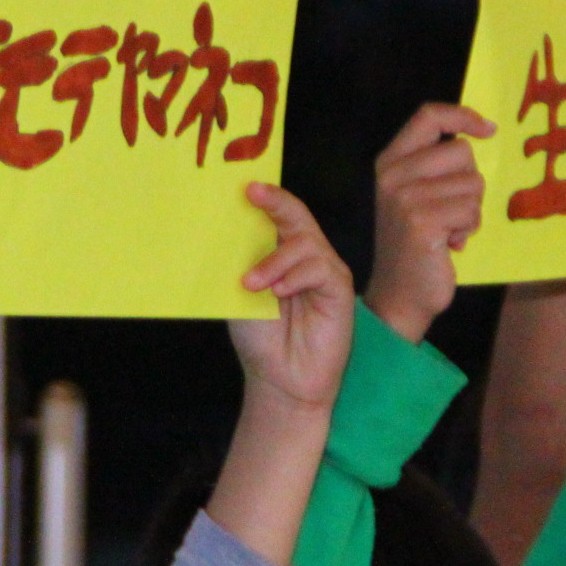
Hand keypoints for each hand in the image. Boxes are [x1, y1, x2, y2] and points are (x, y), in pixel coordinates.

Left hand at [231, 183, 354, 411]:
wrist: (280, 380)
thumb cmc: (260, 339)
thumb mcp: (241, 294)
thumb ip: (240, 262)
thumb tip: (226, 228)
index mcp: (280, 253)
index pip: (278, 216)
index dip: (266, 198)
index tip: (245, 185)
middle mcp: (305, 256)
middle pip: (298, 217)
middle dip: (276, 203)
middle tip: (253, 195)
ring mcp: (324, 271)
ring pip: (307, 242)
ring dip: (275, 259)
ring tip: (252, 284)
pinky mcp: (339, 289)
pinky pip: (320, 268)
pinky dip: (296, 276)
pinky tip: (279, 292)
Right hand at [365, 103, 493, 342]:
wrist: (399, 296)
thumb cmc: (417, 245)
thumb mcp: (416, 195)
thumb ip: (435, 165)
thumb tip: (480, 131)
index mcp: (389, 163)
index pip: (429, 116)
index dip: (463, 116)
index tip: (488, 130)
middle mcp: (393, 176)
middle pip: (461, 151)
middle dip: (469, 182)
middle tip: (452, 211)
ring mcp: (405, 198)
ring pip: (472, 184)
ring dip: (470, 211)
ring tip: (447, 231)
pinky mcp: (423, 222)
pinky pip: (471, 210)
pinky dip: (468, 229)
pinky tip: (450, 244)